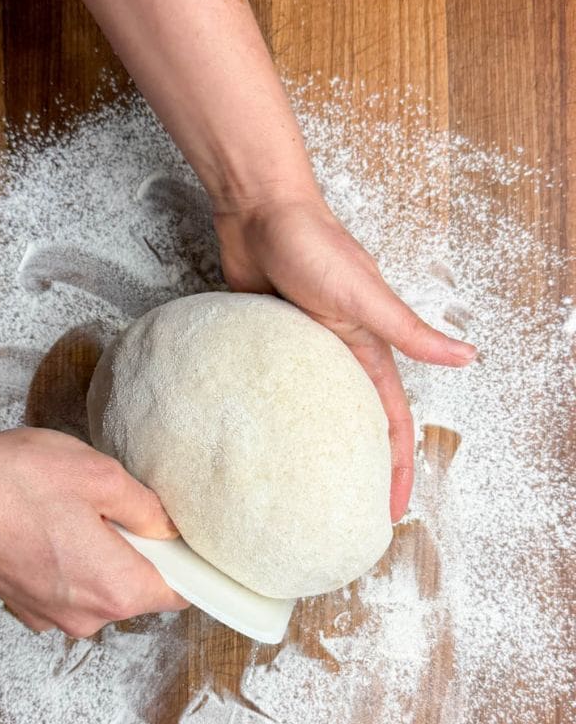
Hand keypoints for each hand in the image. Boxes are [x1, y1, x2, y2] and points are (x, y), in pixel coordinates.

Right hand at [0, 422, 188, 636]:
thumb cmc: (9, 481)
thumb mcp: (98, 473)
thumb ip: (147, 508)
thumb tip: (167, 527)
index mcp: (115, 589)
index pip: (181, 591)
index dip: (183, 556)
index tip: (171, 527)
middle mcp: (85, 616)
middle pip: (136, 587)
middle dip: (131, 546)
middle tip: (102, 500)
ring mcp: (49, 615)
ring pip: (96, 584)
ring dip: (92, 550)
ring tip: (60, 506)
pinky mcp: (22, 605)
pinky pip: (62, 584)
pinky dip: (59, 557)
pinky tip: (37, 520)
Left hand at [215, 195, 476, 520]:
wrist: (259, 212)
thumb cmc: (313, 244)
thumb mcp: (364, 295)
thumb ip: (408, 329)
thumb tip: (467, 358)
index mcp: (367, 349)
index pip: (390, 423)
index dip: (396, 467)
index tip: (391, 511)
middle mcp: (337, 352)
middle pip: (352, 423)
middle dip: (356, 468)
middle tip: (343, 512)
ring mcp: (300, 347)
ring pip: (311, 408)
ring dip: (311, 443)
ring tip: (299, 485)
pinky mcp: (266, 337)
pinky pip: (272, 383)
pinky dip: (271, 410)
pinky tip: (255, 434)